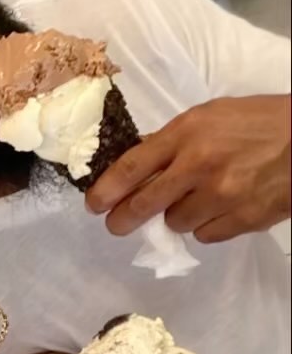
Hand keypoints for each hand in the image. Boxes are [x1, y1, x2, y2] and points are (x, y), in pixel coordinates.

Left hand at [86, 95, 290, 243]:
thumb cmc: (260, 121)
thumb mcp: (211, 116)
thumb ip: (175, 141)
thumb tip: (141, 168)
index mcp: (188, 132)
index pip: (133, 167)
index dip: (108, 190)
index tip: (94, 204)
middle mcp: (199, 166)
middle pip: (145, 204)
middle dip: (124, 219)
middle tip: (116, 225)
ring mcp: (222, 196)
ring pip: (176, 223)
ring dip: (176, 217)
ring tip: (193, 201)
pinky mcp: (243, 219)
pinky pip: (206, 236)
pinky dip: (206, 227)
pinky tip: (217, 210)